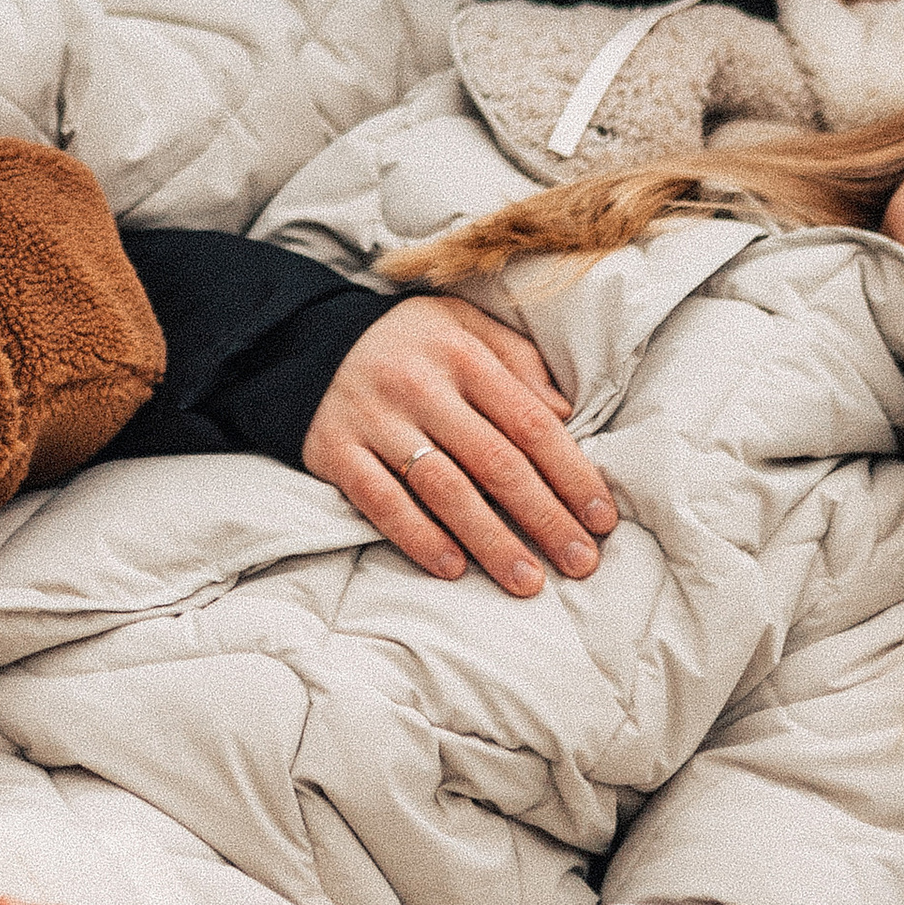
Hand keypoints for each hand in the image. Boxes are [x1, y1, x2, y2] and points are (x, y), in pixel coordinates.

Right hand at [303, 293, 613, 595]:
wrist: (302, 341)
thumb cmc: (407, 343)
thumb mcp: (463, 324)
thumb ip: (516, 357)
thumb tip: (565, 411)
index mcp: (461, 354)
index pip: (529, 422)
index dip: (572, 473)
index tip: (601, 518)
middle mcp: (419, 386)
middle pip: (495, 462)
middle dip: (545, 518)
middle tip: (581, 562)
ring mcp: (375, 420)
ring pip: (444, 489)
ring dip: (491, 540)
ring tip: (528, 580)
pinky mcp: (335, 451)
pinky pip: (381, 501)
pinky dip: (417, 537)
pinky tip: (452, 568)